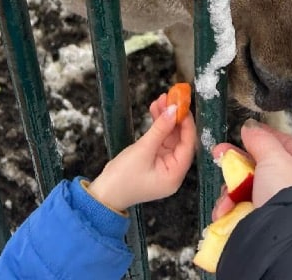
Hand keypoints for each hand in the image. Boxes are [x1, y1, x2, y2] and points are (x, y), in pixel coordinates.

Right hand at [87, 93, 196, 211]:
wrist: (103, 194)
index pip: (188, 145)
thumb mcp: (143, 150)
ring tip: (160, 99)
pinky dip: (158, 126)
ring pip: (169, 136)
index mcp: (175, 175)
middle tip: (171, 98)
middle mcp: (172, 170)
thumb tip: (174, 110)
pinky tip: (154, 110)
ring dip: (165, 118)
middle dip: (174, 118)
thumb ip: (160, 129)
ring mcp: (163, 164)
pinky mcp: (154, 159)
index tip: (182, 105)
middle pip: (180, 139)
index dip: (186, 124)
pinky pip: (160, 139)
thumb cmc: (123, 178)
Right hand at [210, 119, 291, 219]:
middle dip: (237, 167)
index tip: (242, 133)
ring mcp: (282, 209)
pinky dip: (232, 213)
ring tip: (224, 201)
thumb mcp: (275, 158)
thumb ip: (260, 140)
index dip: (261, 136)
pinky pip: (245, 213)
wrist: (288, 242)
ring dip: (232, 194)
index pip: (283, 143)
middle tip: (220, 157)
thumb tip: (249, 127)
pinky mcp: (267, 227)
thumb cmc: (291, 197)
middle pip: (262, 168)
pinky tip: (224, 215)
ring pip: (250, 192)